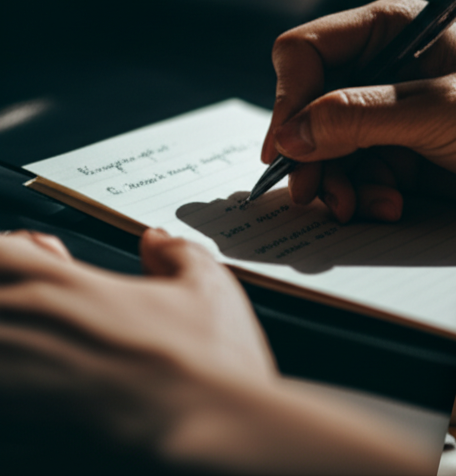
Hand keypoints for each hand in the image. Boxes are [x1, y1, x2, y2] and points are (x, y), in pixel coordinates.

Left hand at [0, 229, 273, 451]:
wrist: (217, 429)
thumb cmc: (214, 364)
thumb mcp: (210, 287)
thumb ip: (177, 253)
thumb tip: (157, 241)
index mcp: (76, 288)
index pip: (1, 252)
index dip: (7, 250)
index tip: (33, 256)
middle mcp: (41, 327)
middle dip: (2, 293)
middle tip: (29, 298)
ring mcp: (31, 375)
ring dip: (4, 335)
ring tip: (32, 340)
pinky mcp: (34, 417)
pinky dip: (7, 377)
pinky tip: (31, 379)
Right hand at [262, 0, 455, 221]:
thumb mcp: (437, 111)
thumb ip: (360, 118)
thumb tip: (291, 134)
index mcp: (389, 28)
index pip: (306, 52)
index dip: (288, 98)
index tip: (284, 146)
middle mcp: (382, 65)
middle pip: (309, 105)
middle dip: (309, 152)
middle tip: (310, 193)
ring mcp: (390, 111)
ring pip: (328, 146)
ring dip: (335, 181)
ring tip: (353, 208)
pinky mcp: (401, 150)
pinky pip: (358, 172)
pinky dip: (364, 194)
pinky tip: (389, 207)